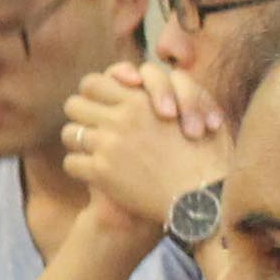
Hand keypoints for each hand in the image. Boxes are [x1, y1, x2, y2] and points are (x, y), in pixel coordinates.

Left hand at [57, 60, 222, 232]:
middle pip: (73, 104)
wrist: (204, 197)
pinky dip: (80, 168)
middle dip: (81, 115)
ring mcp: (108, 144)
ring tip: (92, 152)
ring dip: (79, 142)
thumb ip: (175, 88)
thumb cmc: (210, 154)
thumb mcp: (200, 107)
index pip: (93, 82)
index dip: (94, 93)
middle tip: (93, 128)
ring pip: (69, 133)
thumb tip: (146, 82)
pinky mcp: (102, 173)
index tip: (104, 105)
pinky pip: (71, 163)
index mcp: (141, 99)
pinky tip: (95, 175)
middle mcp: (121, 118)